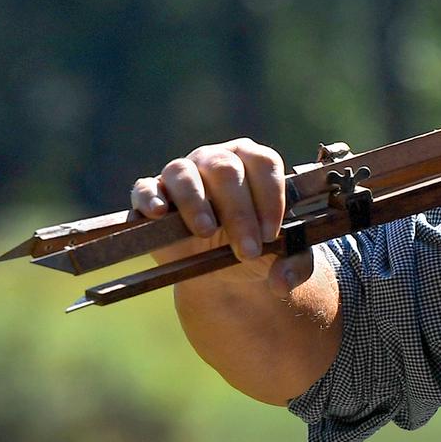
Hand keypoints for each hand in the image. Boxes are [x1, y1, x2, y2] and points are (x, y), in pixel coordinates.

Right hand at [132, 137, 313, 297]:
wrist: (221, 265)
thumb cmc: (255, 245)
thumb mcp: (282, 256)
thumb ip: (294, 264)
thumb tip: (282, 282)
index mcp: (253, 162)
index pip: (263, 163)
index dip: (271, 197)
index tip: (273, 234)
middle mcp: (216, 159)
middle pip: (226, 169)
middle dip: (239, 212)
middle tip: (248, 250)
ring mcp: (182, 174)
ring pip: (183, 173)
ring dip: (195, 202)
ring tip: (206, 231)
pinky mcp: (152, 195)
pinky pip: (145, 188)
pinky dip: (150, 198)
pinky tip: (160, 214)